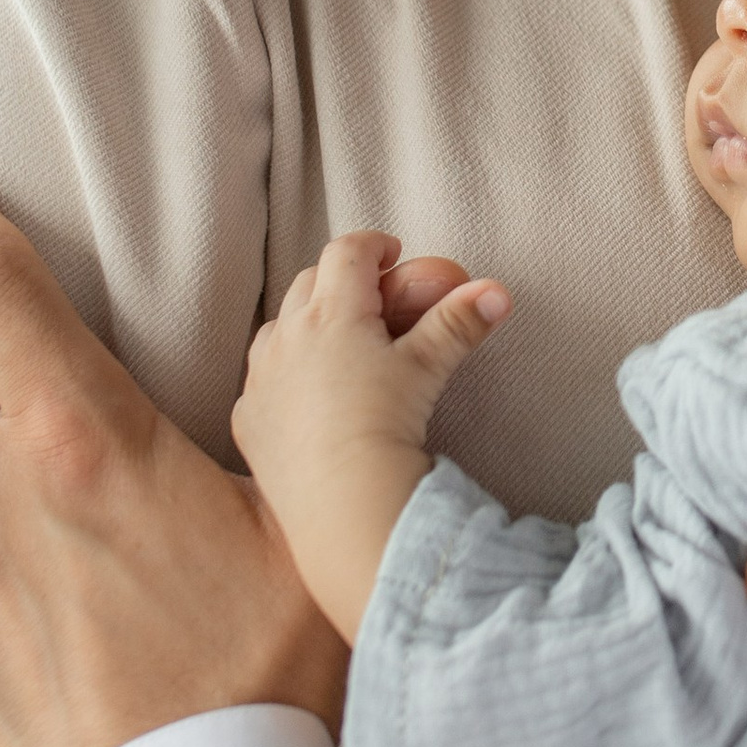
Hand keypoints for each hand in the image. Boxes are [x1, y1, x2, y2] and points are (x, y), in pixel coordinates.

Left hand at [233, 233, 507, 639]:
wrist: (342, 500)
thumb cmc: (385, 424)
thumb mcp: (427, 367)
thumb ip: (459, 322)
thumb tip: (498, 292)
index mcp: (333, 311)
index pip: (348, 252)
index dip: (373, 246)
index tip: (391, 254)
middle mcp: (288, 335)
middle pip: (310, 282)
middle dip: (340, 281)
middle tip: (370, 296)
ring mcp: (262, 376)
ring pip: (278, 327)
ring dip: (305, 324)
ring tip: (335, 343)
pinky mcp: (248, 418)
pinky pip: (261, 381)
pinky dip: (283, 376)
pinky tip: (306, 397)